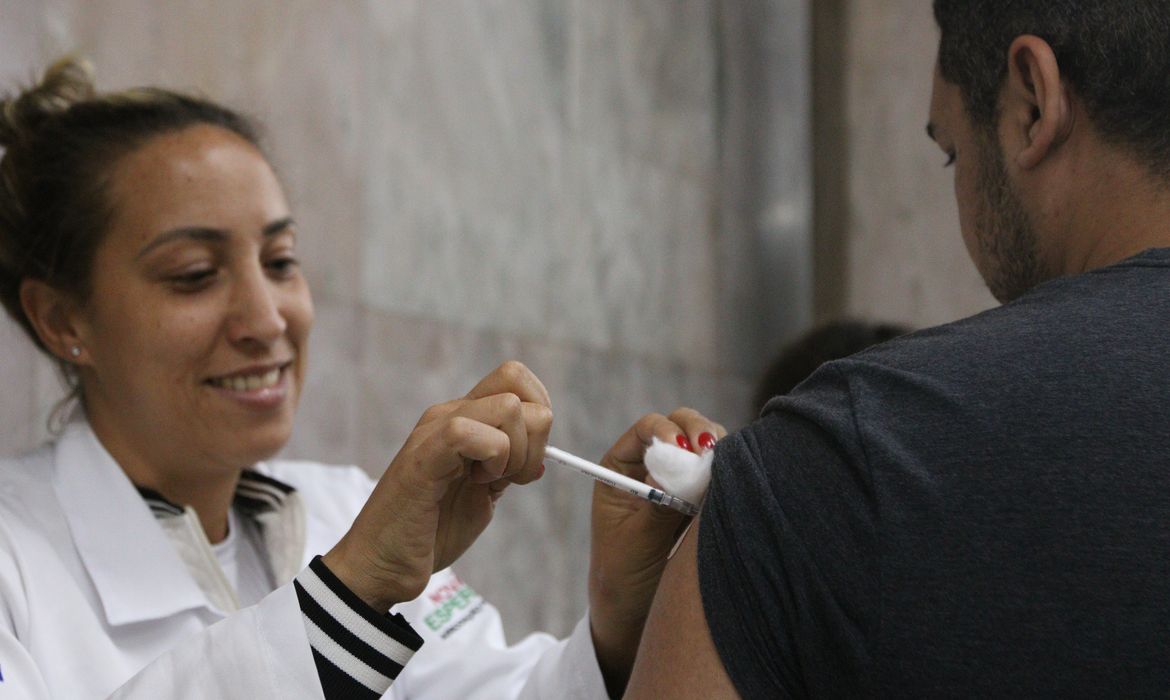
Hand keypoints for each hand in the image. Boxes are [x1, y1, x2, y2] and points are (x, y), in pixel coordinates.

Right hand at [323, 361, 551, 610]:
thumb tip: (542, 460)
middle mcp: (449, 414)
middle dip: (534, 438)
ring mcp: (434, 430)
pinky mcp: (424, 456)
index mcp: (464, 419)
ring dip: (515, 453)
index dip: (539, 413)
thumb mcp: (482, 496)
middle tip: (510, 477)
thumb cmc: (430, 533)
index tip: (527, 460)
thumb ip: (507, 471)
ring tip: (487, 483)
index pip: (515, 378)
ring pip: (509, 406)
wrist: (382, 566)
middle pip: (518, 386)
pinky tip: (478, 485)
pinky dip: (494, 460)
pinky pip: (469, 431)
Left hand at [588, 408, 725, 694]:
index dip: (666, 430)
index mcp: (624, 467)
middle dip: (700, 432)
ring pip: (712, 447)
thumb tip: (679, 470)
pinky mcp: (711, 500)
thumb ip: (658, 505)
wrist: (636, 619)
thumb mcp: (636, 541)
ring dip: (722, 453)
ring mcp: (686, 480)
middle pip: (683, 426)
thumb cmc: (623, 579)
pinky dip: (736, 476)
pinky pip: (728, 476)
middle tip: (710, 452)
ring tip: (726, 474)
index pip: (648, 429)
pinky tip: (738, 489)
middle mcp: (655, 466)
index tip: (680, 450)